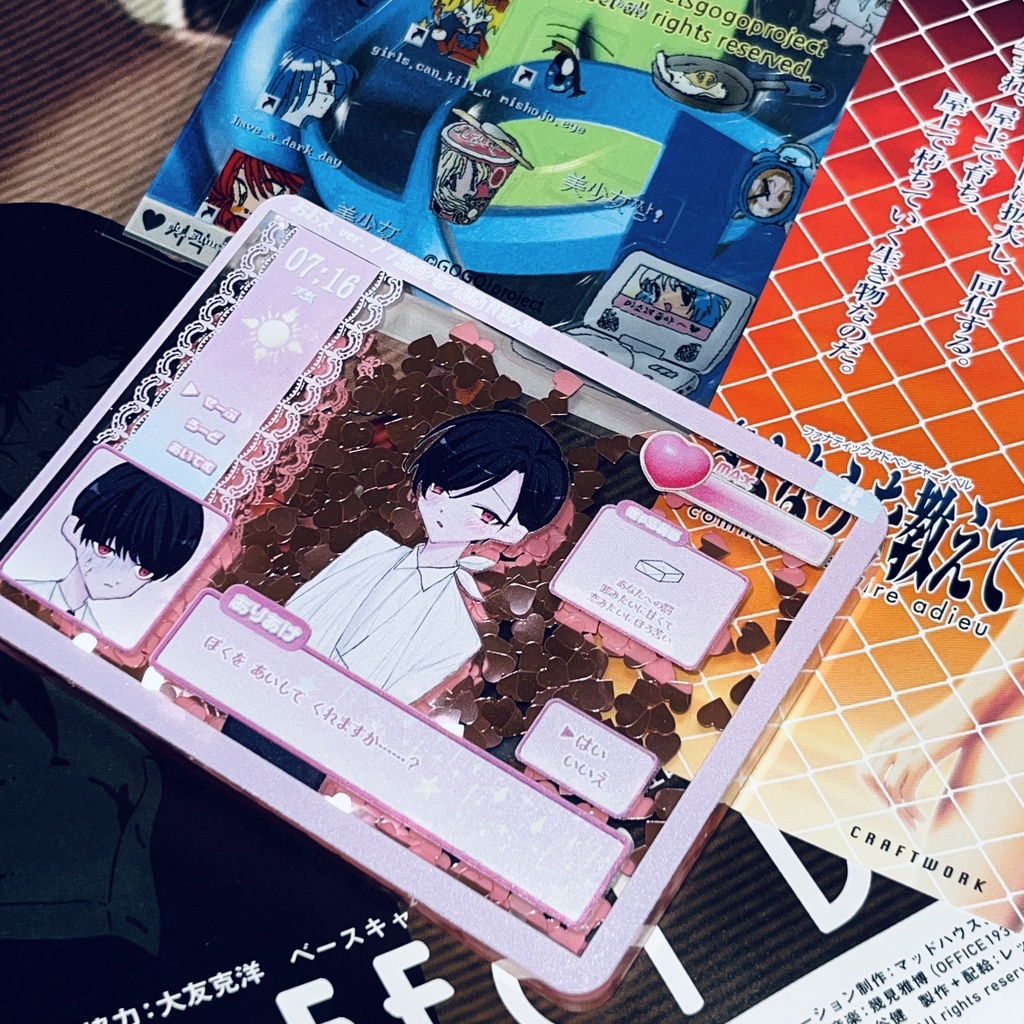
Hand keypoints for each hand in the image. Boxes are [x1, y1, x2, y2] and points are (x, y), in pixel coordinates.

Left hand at [859, 697, 974, 829]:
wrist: (960, 712)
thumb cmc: (939, 729)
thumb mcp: (911, 739)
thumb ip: (898, 754)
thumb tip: (893, 779)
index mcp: (881, 742)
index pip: (864, 774)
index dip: (874, 793)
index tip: (891, 805)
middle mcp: (886, 746)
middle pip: (873, 784)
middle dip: (886, 805)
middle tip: (904, 819)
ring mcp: (902, 752)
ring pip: (890, 791)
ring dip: (901, 812)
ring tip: (914, 822)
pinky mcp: (920, 760)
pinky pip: (907, 792)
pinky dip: (911, 808)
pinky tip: (921, 816)